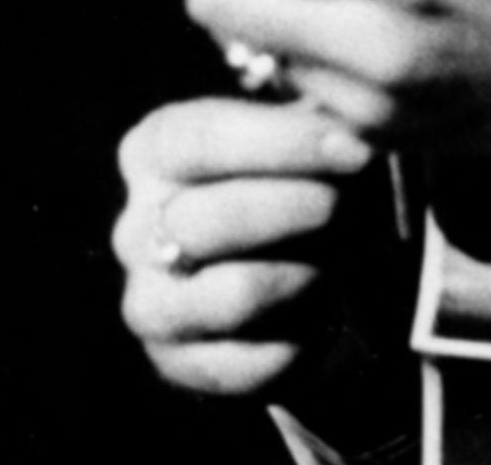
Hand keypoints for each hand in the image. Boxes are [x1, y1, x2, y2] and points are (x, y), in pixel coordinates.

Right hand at [111, 96, 371, 397]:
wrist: (297, 286)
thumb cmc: (300, 192)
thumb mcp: (305, 146)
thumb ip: (315, 127)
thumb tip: (349, 130)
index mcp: (155, 151)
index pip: (198, 139)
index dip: (281, 144)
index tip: (355, 150)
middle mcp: (135, 226)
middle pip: (207, 218)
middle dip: (293, 210)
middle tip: (343, 206)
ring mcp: (147, 299)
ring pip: (230, 294)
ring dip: (300, 278)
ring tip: (330, 267)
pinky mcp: (172, 363)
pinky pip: (245, 362)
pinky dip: (298, 342)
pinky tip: (315, 320)